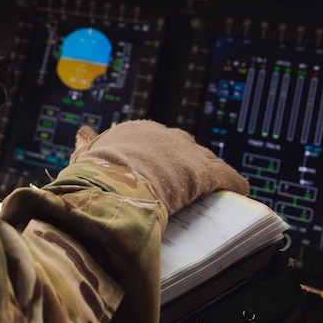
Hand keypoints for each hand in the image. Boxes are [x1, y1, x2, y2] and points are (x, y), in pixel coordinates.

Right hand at [70, 120, 248, 213]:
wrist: (116, 182)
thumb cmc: (97, 171)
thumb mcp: (86, 154)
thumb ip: (88, 143)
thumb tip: (83, 132)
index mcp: (137, 131)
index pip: (152, 141)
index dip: (155, 158)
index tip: (155, 171)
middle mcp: (165, 135)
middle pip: (181, 147)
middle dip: (183, 162)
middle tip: (181, 181)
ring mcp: (187, 152)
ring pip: (204, 160)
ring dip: (206, 173)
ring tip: (208, 190)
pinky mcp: (207, 172)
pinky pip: (228, 176)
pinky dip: (234, 184)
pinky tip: (239, 191)